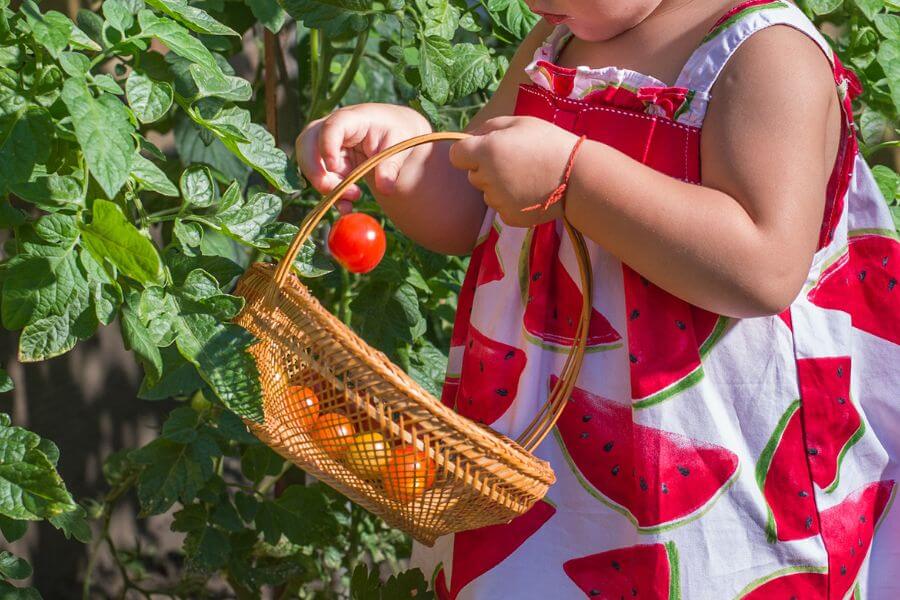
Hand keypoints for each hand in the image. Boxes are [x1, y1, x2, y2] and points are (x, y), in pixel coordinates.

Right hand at [295, 104, 431, 211]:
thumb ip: (392, 165)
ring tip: (355, 196)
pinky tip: (346, 206)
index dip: (327, 146)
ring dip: (327, 187)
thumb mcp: (400, 145)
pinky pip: (321, 179)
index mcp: (352, 118)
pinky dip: (331, 195)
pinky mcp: (328, 162)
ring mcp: (327, 146)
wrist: (393, 135)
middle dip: (316, 171)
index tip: (333, 167)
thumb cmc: (396, 132)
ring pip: (311, 165)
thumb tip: (385, 188)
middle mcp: (332, 129)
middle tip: (335, 190)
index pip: (332, 127)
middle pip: (307, 144)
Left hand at [448, 116, 579, 226]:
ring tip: (526, 177)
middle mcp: (487, 178)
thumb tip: (469, 136)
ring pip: (487, 193)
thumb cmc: (549, 143)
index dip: (467, 153)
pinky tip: (529, 192)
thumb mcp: (520, 123)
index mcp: (487, 151)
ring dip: (498, 186)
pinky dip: (511, 202)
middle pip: (473, 175)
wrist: (577, 176)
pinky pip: (501, 208)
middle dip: (486, 169)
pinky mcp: (509, 217)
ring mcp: (497, 200)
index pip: (456, 156)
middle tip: (514, 162)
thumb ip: (489, 127)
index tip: (482, 151)